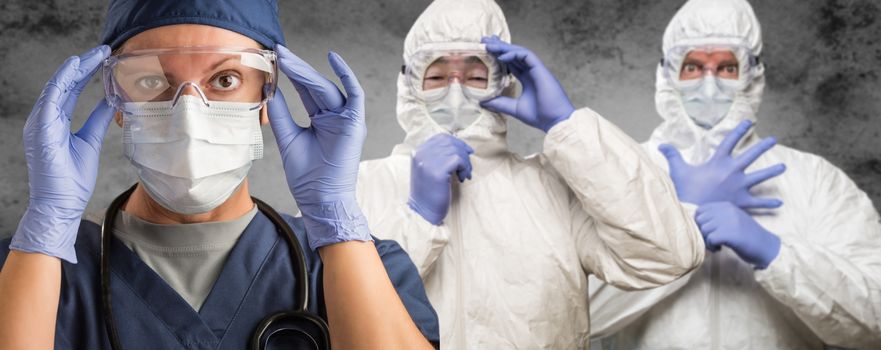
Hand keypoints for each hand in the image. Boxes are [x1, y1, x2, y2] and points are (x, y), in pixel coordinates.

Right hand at [11, 45, 113, 262]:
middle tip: (104, 50)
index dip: (86, 72)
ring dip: (76, 68)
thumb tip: (111, 100)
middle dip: (84, 65)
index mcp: (55, 121)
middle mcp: (45, 118)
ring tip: (94, 54)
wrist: (61, 205)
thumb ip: (98, 119)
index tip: (105, 59)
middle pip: (64, 84)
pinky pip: (50, 98)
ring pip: (57, 86)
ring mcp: (40, 123)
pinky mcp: (40, 129)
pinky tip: (74, 67)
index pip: (70, 90)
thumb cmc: (72, 179)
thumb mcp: (91, 141)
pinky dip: (62, 81)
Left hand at [267, 45, 370, 249]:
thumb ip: (280, 115)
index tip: (276, 58)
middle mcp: (335, 117)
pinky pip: (355, 94)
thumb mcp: (288, 139)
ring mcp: (346, 119)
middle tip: (280, 53)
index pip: (306, 92)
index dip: (292, 74)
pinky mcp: (354, 123)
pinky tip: (333, 59)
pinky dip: (346, 76)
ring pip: (327, 88)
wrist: (320, 199)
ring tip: (288, 60)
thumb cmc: (307, 177)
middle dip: (297, 69)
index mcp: (321, 121)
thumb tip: (271, 90)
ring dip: (308, 73)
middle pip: (316, 86)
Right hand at [407, 134, 473, 224]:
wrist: (423, 211)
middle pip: (450, 142)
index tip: (466, 151)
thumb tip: (460, 146)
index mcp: (418, 152)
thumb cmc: (429, 192)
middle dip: (463, 152)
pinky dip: (464, 168)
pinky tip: (462, 178)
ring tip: (465, 174)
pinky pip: (458, 160)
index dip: (456, 142)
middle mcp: (421, 154)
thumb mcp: (428, 169)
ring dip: (465, 162)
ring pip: (456, 151)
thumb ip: (437, 156)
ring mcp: (428, 162)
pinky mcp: (438, 172)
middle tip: (467, 166)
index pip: (440, 137)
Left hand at [479, 36, 574, 132]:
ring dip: (504, 47)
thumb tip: (482, 102)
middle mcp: (532, 72)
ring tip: (489, 44)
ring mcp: (537, 69)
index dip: (499, 56)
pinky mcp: (541, 70)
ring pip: (519, 52)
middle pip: (514, 54)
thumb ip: (500, 103)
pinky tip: (501, 56)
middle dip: (500, 46)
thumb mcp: (514, 108)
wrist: (555, 121)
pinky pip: (527, 56)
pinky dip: (514, 54)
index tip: (486, 51)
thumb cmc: (540, 116)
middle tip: (484, 40)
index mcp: (527, 79)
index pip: (512, 64)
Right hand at [660, 120, 785, 208]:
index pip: (730, 141)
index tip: (749, 122)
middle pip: (751, 155)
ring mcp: (739, 186)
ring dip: (772, 171)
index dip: (739, 130)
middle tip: (773, 140)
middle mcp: (732, 171)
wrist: (693, 212)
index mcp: (718, 162)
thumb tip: (661, 144)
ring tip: (783, 167)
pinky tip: (779, 204)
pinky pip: (758, 203)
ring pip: (760, 177)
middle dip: (763, 146)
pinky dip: (768, 204)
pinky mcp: (741, 202)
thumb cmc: (686, 191)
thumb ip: (672, 156)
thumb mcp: (678, 171)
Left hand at [695, 202, 780, 268]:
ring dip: (707, 241)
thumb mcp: (732, 220)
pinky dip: (712, 247)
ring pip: (703, 230)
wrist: (767, 247)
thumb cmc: (747, 236)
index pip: (700, 210)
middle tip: (712, 240)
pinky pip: (710, 239)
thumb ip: (716, 217)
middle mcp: (727, 210)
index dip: (700, 223)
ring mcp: (729, 221)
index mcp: (726, 206)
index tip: (709, 231)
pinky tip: (720, 249)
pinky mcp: (730, 234)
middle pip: (699, 220)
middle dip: (702, 232)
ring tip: (717, 245)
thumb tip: (695, 221)